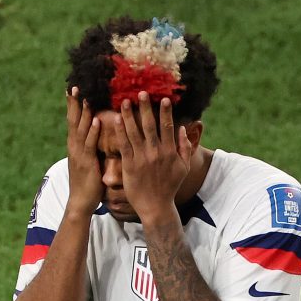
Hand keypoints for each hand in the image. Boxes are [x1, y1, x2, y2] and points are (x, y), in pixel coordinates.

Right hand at [66, 87, 103, 215]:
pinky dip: (92, 132)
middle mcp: (74, 147)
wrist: (80, 202)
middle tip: (75, 85)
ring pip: (80, 129)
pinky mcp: (86, 162)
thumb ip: (91, 147)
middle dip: (74, 103)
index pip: (73, 121)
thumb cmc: (87, 183)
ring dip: (83, 112)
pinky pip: (90, 144)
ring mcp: (79, 154)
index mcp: (75, 145)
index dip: (73, 105)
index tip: (72, 89)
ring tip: (85, 96)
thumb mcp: (88, 161)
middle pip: (73, 120)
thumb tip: (98, 135)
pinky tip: (95, 120)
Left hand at [114, 92, 191, 220]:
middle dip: (144, 108)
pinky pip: (123, 145)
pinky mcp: (129, 165)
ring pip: (134, 132)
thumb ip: (184, 148)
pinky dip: (120, 132)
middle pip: (149, 125)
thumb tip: (182, 129)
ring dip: (129, 115)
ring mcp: (141, 158)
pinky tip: (115, 120)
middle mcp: (155, 152)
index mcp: (169, 152)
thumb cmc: (170, 187)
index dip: (165, 112)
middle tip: (140, 92)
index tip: (162, 98)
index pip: (167, 126)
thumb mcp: (183, 168)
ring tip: (124, 101)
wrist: (156, 207)